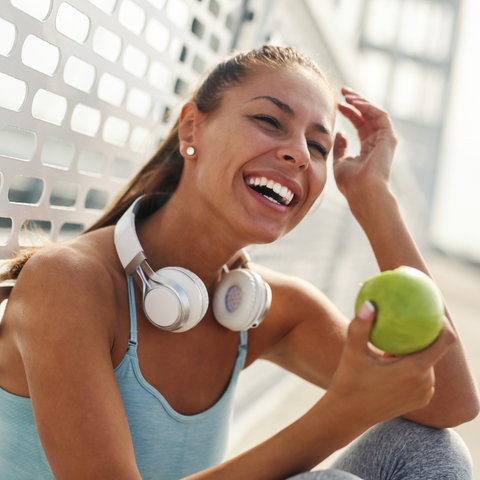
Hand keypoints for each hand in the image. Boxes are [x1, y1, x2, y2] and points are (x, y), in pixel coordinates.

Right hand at [325, 301, 456, 427]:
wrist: (347, 415)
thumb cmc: (348, 382)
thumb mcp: (353, 353)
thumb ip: (361, 327)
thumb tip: (370, 303)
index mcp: (414, 370)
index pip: (444, 341)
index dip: (442, 322)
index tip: (430, 309)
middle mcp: (425, 383)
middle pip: (434, 349)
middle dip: (422, 334)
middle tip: (405, 318)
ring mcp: (424, 393)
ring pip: (427, 361)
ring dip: (414, 350)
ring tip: (394, 340)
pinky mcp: (420, 399)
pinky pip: (422, 374)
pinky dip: (412, 364)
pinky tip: (391, 358)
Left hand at [333, 88, 397, 200]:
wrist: (363, 192)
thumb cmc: (351, 183)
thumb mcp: (340, 162)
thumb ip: (341, 147)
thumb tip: (340, 132)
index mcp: (368, 148)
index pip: (359, 124)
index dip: (349, 112)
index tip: (336, 104)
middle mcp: (378, 142)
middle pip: (367, 116)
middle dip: (355, 101)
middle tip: (342, 91)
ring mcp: (384, 140)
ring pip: (374, 113)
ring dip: (361, 101)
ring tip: (346, 93)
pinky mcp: (389, 137)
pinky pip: (379, 115)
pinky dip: (367, 106)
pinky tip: (355, 101)